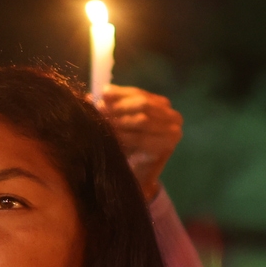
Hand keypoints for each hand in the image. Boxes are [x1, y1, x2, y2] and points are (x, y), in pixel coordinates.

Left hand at [99, 85, 182, 201]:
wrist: (137, 173)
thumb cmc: (128, 146)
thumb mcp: (120, 121)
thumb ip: (111, 107)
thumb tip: (92, 95)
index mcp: (163, 105)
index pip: (140, 93)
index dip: (120, 93)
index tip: (102, 93)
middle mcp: (173, 116)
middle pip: (144, 104)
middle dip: (119, 106)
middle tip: (100, 110)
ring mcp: (173, 132)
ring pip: (143, 120)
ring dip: (120, 121)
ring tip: (103, 123)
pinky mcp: (167, 146)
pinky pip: (142, 138)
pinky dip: (125, 136)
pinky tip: (113, 137)